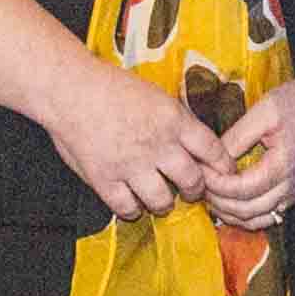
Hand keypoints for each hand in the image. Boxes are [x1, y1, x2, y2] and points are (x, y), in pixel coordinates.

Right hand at [41, 57, 229, 223]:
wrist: (69, 88)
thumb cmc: (109, 86)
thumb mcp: (155, 95)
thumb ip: (175, 120)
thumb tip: (194, 141)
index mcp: (173, 120)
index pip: (212, 150)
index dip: (222, 166)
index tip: (224, 174)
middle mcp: (158, 145)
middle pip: (192, 180)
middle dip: (195, 190)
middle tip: (191, 190)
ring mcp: (131, 164)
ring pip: (162, 201)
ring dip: (164, 203)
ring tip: (160, 200)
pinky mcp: (105, 179)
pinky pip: (127, 208)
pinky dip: (131, 209)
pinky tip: (131, 203)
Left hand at [211, 62, 294, 231]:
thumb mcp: (265, 109)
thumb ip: (238, 135)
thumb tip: (212, 158)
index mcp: (284, 163)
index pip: (242, 189)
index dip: (215, 184)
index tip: (199, 171)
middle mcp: (292, 184)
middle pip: (247, 210)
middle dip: (217, 201)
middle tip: (199, 185)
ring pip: (258, 219)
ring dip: (230, 213)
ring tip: (212, 196)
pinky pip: (270, 215)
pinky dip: (248, 216)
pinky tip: (233, 204)